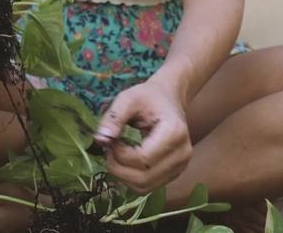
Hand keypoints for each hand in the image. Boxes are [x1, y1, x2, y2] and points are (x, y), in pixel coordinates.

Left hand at [94, 79, 192, 194]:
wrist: (168, 98)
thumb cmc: (148, 97)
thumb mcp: (128, 98)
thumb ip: (113, 117)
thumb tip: (100, 140)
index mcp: (174, 134)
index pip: (143, 159)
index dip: (120, 154)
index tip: (110, 139)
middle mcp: (182, 155)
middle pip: (143, 177)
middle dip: (118, 167)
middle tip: (108, 148)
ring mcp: (180, 167)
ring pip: (144, 186)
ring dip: (122, 175)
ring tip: (116, 154)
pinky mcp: (174, 174)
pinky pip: (148, 186)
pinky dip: (131, 178)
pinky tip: (126, 160)